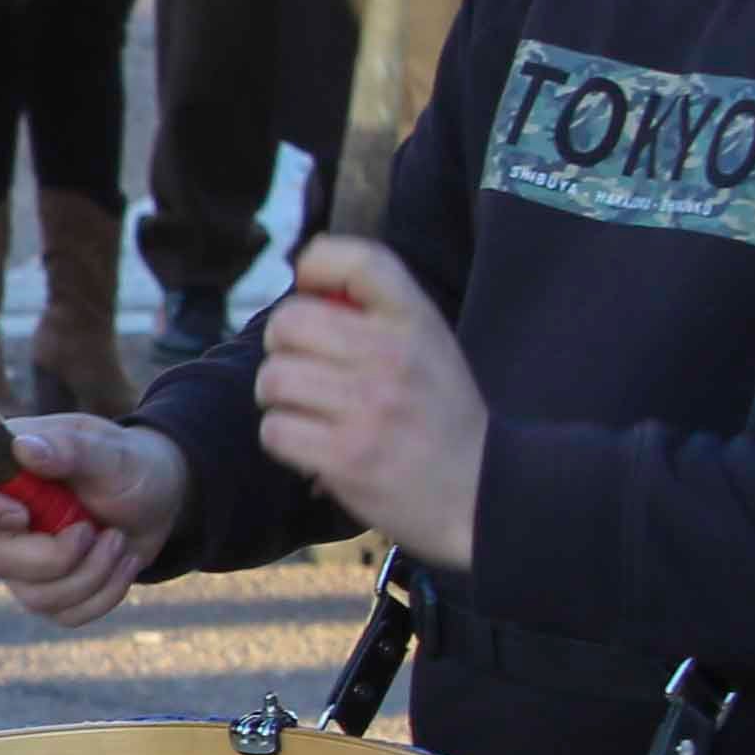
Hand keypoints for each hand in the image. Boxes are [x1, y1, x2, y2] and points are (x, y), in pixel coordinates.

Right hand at [0, 414, 183, 628]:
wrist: (159, 498)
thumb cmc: (128, 464)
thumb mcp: (108, 451)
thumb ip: (69, 449)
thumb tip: (24, 450)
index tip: (23, 514)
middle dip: (56, 557)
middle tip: (94, 530)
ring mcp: (20, 558)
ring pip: (33, 596)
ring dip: (90, 575)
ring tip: (118, 541)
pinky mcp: (48, 590)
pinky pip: (64, 614)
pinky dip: (104, 594)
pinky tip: (122, 562)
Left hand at [252, 237, 485, 570]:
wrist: (481, 493)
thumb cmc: (441, 414)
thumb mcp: (429, 343)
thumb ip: (376, 309)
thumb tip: (302, 277)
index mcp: (416, 322)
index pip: (358, 261)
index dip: (317, 264)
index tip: (311, 289)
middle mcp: (392, 357)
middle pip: (288, 322)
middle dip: (283, 347)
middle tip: (303, 368)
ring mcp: (368, 408)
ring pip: (273, 378)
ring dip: (279, 397)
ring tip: (307, 409)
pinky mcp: (346, 457)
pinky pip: (276, 429)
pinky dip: (284, 437)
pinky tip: (311, 442)